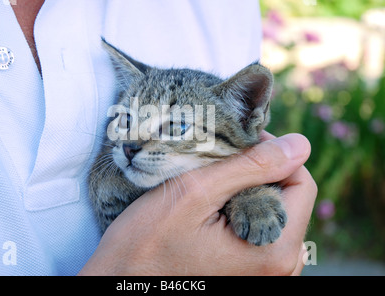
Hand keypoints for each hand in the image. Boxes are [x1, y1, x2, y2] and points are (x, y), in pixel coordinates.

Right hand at [78, 133, 315, 274]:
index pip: (303, 182)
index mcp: (274, 248)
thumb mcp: (196, 193)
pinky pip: (260, 225)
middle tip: (219, 162)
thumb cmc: (148, 242)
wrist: (121, 280)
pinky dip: (242, 205)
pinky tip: (213, 204)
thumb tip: (300, 144)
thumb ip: (252, 167)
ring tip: (213, 183)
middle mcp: (280, 265)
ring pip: (275, 208)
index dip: (274, 153)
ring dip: (249, 187)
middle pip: (290, 196)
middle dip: (259, 171)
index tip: (237, 144)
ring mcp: (265, 269)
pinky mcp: (249, 267)